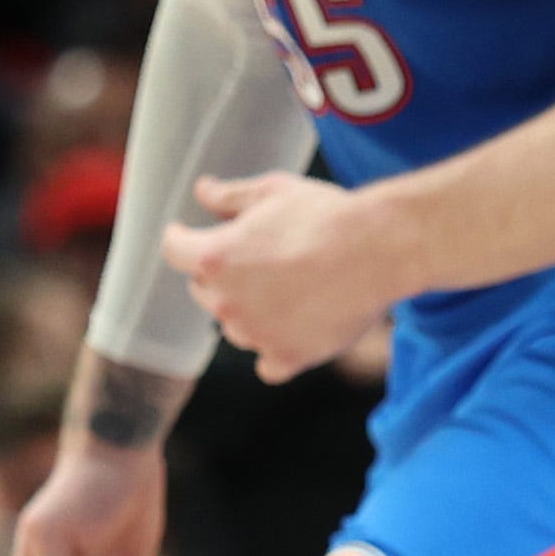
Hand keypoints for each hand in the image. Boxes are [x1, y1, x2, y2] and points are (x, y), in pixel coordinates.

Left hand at [165, 170, 411, 376]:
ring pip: (234, 327)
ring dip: (248, 312)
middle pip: (204, 291)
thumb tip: (202, 191)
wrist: (380, 249)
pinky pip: (267, 363)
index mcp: (215, 257)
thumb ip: (231, 196)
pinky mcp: (289, 357)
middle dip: (222, 274)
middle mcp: (226, 302)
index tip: (187, 234)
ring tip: (287, 291)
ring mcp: (256, 334)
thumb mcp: (274, 192)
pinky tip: (292, 331)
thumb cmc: (327, 215)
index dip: (181, 238)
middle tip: (260, 258)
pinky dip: (274, 350)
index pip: (174, 250)